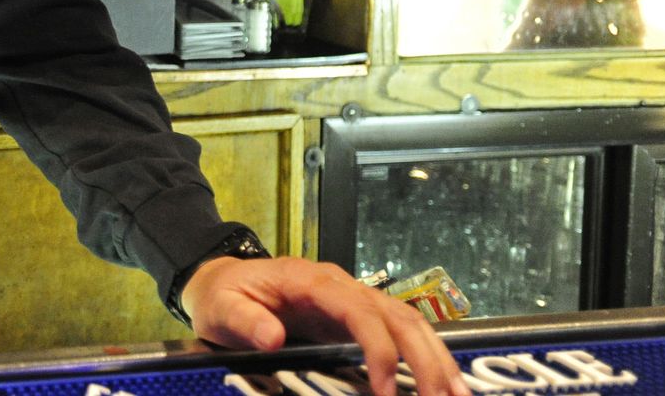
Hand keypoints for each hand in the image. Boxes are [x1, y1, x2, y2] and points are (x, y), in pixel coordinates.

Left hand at [182, 256, 467, 395]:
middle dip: (426, 358)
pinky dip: (424, 355)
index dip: (379, 349)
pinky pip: (399, 331)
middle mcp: (341, 286)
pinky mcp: (356, 317)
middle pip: (398, 316)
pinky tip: (442, 384)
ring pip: (409, 321)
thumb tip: (272, 339)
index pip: (359, 312)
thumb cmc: (224, 295)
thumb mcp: (222, 307)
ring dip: (436, 357)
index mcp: (311, 281)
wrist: (221, 281)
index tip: (386, 391)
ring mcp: (353, 299)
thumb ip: (245, 320)